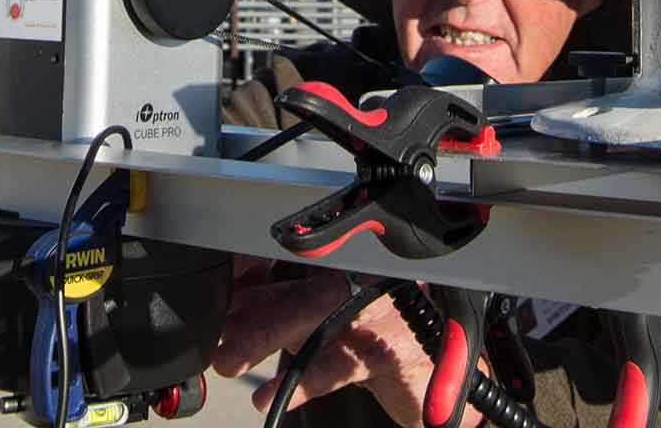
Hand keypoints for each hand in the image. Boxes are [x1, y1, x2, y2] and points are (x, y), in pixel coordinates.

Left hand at [212, 268, 450, 427]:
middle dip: (256, 316)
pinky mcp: (392, 347)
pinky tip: (273, 396)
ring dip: (268, 340)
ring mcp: (381, 309)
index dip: (255, 278)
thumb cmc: (383, 340)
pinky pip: (340, 364)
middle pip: (304, 291)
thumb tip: (234, 311)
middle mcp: (367, 278)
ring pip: (318, 320)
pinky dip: (303, 383)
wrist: (440, 372)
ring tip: (232, 361)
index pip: (296, 264)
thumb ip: (287, 309)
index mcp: (351, 264)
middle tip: (220, 341)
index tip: (221, 296)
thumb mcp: (330, 321)